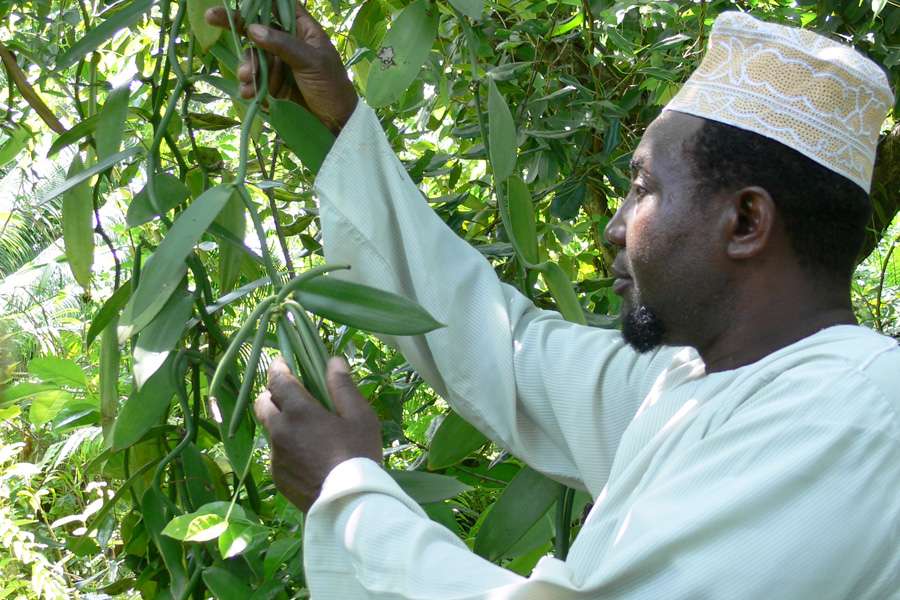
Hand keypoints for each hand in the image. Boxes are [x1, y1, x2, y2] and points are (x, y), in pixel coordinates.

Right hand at [205, 3, 357, 132]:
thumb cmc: (332, 87)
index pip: (277, 7)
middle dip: (237, 29)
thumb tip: (252, 29)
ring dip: (246, 67)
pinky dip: (248, 86)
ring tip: (248, 80)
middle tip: (212, 19)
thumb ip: (283, 45)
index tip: (234, 0)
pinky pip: (253, 81)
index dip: (256, 3)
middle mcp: (287, 43)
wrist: (336, 124)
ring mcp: (278, 65)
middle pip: (256, 29)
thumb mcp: (311, 62)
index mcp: (302, 30)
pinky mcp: (272, 86)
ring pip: (252, 57)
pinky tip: (249, 93)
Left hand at [254, 356, 381, 510]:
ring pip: (270, 429)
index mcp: (299, 411)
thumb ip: (343, 387)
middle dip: (272, 394)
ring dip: (280, 422)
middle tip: (289, 394)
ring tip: (304, 428)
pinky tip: (307, 455)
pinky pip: (277, 453)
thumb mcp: (360, 417)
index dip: (278, 368)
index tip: (282, 362)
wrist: (348, 504)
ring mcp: (276, 456)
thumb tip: (333, 361)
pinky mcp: (277, 476)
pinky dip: (286, 447)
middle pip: (263, 403)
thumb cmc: (359, 455)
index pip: (278, 380)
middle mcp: (280, 430)